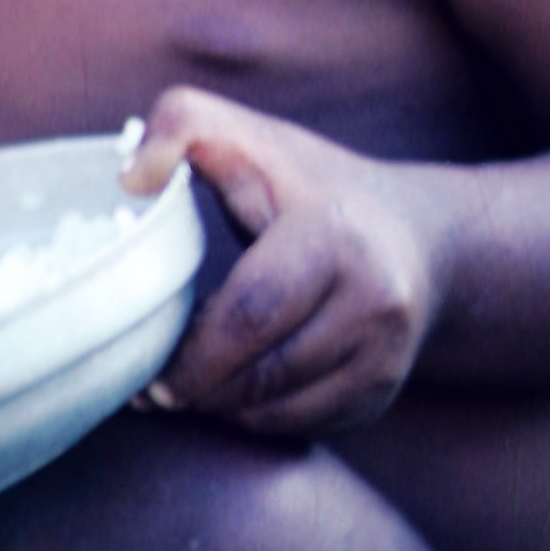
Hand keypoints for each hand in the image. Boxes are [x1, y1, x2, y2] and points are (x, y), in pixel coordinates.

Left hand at [122, 88, 436, 438]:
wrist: (418, 237)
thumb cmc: (308, 184)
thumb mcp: (247, 135)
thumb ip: (179, 125)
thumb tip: (131, 178)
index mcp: (334, 237)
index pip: (252, 312)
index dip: (192, 349)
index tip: (148, 362)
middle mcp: (375, 301)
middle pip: (262, 374)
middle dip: (196, 387)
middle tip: (150, 385)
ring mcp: (386, 355)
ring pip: (278, 411)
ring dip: (220, 406)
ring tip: (184, 382)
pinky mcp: (380, 393)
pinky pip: (301, 425)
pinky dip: (256, 415)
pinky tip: (231, 385)